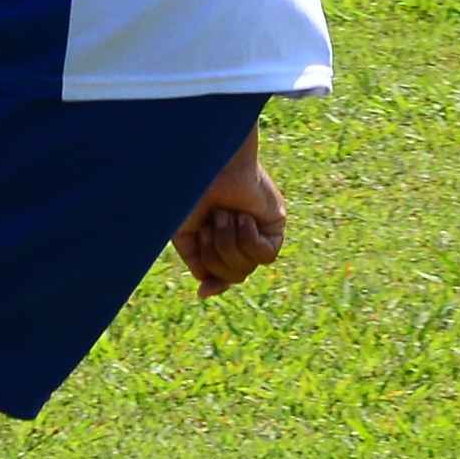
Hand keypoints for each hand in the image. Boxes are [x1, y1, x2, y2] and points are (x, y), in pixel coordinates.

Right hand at [173, 141, 287, 292]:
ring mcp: (258, 231)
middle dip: (215, 255)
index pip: (222, 274)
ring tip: (224, 214)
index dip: (215, 285)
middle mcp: (239, 236)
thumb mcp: (184, 232)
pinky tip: (243, 218)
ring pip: (247, 268)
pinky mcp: (275, 224)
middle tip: (210, 225)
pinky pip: (265, 256)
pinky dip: (249, 239)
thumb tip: (205, 284)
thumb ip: (194, 258)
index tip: (203, 294)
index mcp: (216, 237)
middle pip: (233, 276)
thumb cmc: (191, 190)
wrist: (208, 164)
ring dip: (228, 244)